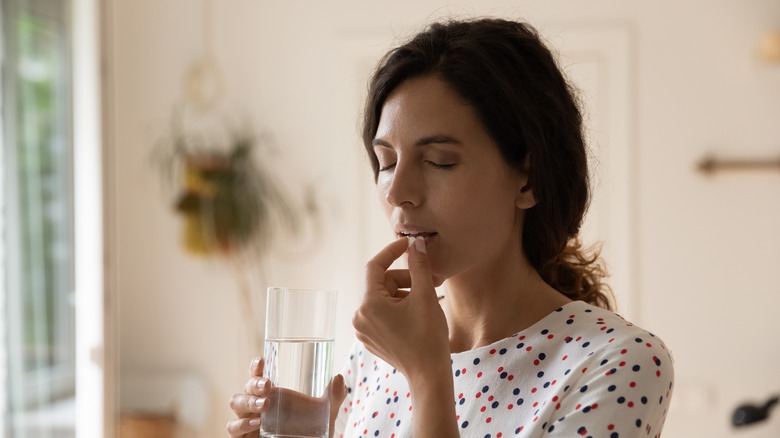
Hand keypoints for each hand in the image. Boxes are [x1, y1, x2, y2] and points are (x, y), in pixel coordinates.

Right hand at [226, 357, 346, 436]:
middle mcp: (257, 404)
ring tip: (263, 405)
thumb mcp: (326, 412)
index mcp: (272, 393)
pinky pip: (233, 429)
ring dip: (247, 402)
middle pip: (246, 388)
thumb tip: (338, 377)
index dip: (256, 366)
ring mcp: (249, 420)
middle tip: (268, 386)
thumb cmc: (312, 429)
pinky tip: (255, 423)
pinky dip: (240, 425)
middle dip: (254, 384)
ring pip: (236, 404)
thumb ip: (333, 396)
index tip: (262, 360)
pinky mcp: (245, 437)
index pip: (258, 375)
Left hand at [352, 237, 449, 380]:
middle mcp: (360, 316)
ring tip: (430, 299)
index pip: (375, 266)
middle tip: (435, 280)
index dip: (392, 251)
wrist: (429, 375)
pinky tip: (419, 313)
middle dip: (408, 278)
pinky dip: (400, 307)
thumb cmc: (428, 336)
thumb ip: (419, 266)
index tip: (409, 244)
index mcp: (368, 304)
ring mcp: (364, 329)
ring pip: (384, 298)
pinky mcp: (372, 339)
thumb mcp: (425, 296)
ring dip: (406, 293)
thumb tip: (416, 244)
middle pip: (383, 283)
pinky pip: (383, 313)